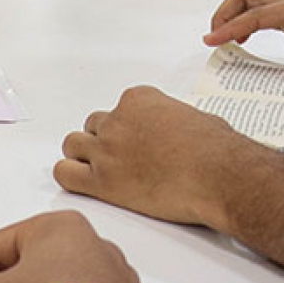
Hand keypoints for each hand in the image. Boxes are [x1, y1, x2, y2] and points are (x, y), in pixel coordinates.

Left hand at [55, 87, 248, 229]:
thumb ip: (171, 120)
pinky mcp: (102, 181)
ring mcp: (107, 149)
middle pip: (93, 126)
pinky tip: (83, 183)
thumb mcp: (194, 117)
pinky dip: (70, 176)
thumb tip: (174, 131)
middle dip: (104, 140)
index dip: (127, 128)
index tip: (137, 141)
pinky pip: (65, 174)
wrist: (219, 176)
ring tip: (99, 170)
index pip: (118, 109)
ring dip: (83, 156)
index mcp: (139, 99)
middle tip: (120, 158)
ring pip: (73, 144)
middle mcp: (118, 120)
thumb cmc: (216, 149)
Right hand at [203, 0, 283, 88]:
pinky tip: (243, 42)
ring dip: (231, 17)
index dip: (232, 26)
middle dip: (223, 15)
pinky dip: (245, 24)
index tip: (212, 39)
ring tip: (222, 42)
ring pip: (250, 2)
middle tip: (213, 40)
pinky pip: (260, 14)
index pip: (257, 14)